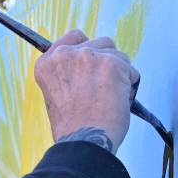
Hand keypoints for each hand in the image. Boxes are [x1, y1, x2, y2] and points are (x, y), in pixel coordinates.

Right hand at [33, 29, 139, 152]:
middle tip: (102, 88)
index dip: (87, 50)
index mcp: (47, 63)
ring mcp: (88, 57)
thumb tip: (91, 66)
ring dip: (118, 73)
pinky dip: (129, 86)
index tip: (92, 66)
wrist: (83, 141)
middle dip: (105, 62)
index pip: (74, 36)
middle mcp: (64, 55)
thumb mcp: (57, 94)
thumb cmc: (72, 126)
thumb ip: (69, 74)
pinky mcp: (111, 64)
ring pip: (117, 54)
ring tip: (109, 97)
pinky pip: (130, 70)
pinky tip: (117, 102)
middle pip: (100, 43)